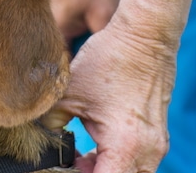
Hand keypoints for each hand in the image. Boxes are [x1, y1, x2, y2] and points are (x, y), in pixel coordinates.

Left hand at [56, 6, 178, 172]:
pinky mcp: (157, 138)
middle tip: (67, 164)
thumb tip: (38, 144)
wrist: (145, 37)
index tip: (61, 169)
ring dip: (103, 172)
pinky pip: (137, 164)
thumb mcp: (69, 93)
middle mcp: (147, 152)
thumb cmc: (109, 60)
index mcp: (125, 145)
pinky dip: (115, 163)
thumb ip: (50, 125)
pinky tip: (92, 152)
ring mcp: (157, 146)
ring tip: (77, 159)